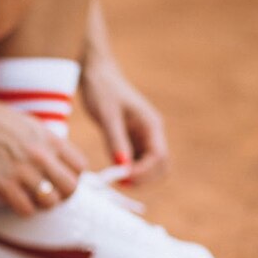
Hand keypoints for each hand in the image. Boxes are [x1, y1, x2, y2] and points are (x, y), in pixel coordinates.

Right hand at [0, 97, 87, 215]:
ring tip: (30, 198)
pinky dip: (23, 209)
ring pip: (50, 202)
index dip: (72, 176)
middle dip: (62, 195)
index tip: (60, 179)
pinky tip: (14, 200)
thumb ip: (46, 144)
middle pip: (70, 188)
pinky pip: (26, 209)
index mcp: (49, 139)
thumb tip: (55, 162)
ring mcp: (22, 171)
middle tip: (49, 194)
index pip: (80, 167)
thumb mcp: (29, 125)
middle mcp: (40, 155)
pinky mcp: (3, 184)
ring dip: (42, 204)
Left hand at [81, 55, 167, 184]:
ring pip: (150, 166)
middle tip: (119, 182)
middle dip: (144, 178)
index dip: (144, 172)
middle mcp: (152, 132)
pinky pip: (137, 160)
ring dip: (137, 176)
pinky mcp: (132, 139)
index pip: (158, 157)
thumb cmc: (102, 90)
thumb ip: (115, 140)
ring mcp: (143, 137)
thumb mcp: (107, 115)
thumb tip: (123, 166)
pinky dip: (129, 169)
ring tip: (114, 178)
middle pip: (160, 165)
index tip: (122, 178)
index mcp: (151, 125)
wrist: (96, 75)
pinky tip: (113, 170)